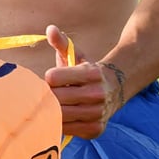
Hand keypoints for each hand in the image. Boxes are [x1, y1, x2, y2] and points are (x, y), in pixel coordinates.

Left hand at [43, 24, 122, 140]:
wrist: (114, 90)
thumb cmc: (86, 71)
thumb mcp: (76, 55)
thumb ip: (62, 43)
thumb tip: (50, 29)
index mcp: (91, 73)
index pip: (53, 77)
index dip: (48, 78)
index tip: (51, 79)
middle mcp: (97, 94)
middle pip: (55, 98)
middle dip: (46, 96)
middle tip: (45, 95)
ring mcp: (97, 114)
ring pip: (60, 116)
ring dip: (51, 111)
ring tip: (51, 105)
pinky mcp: (95, 129)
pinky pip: (67, 130)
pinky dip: (60, 124)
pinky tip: (62, 117)